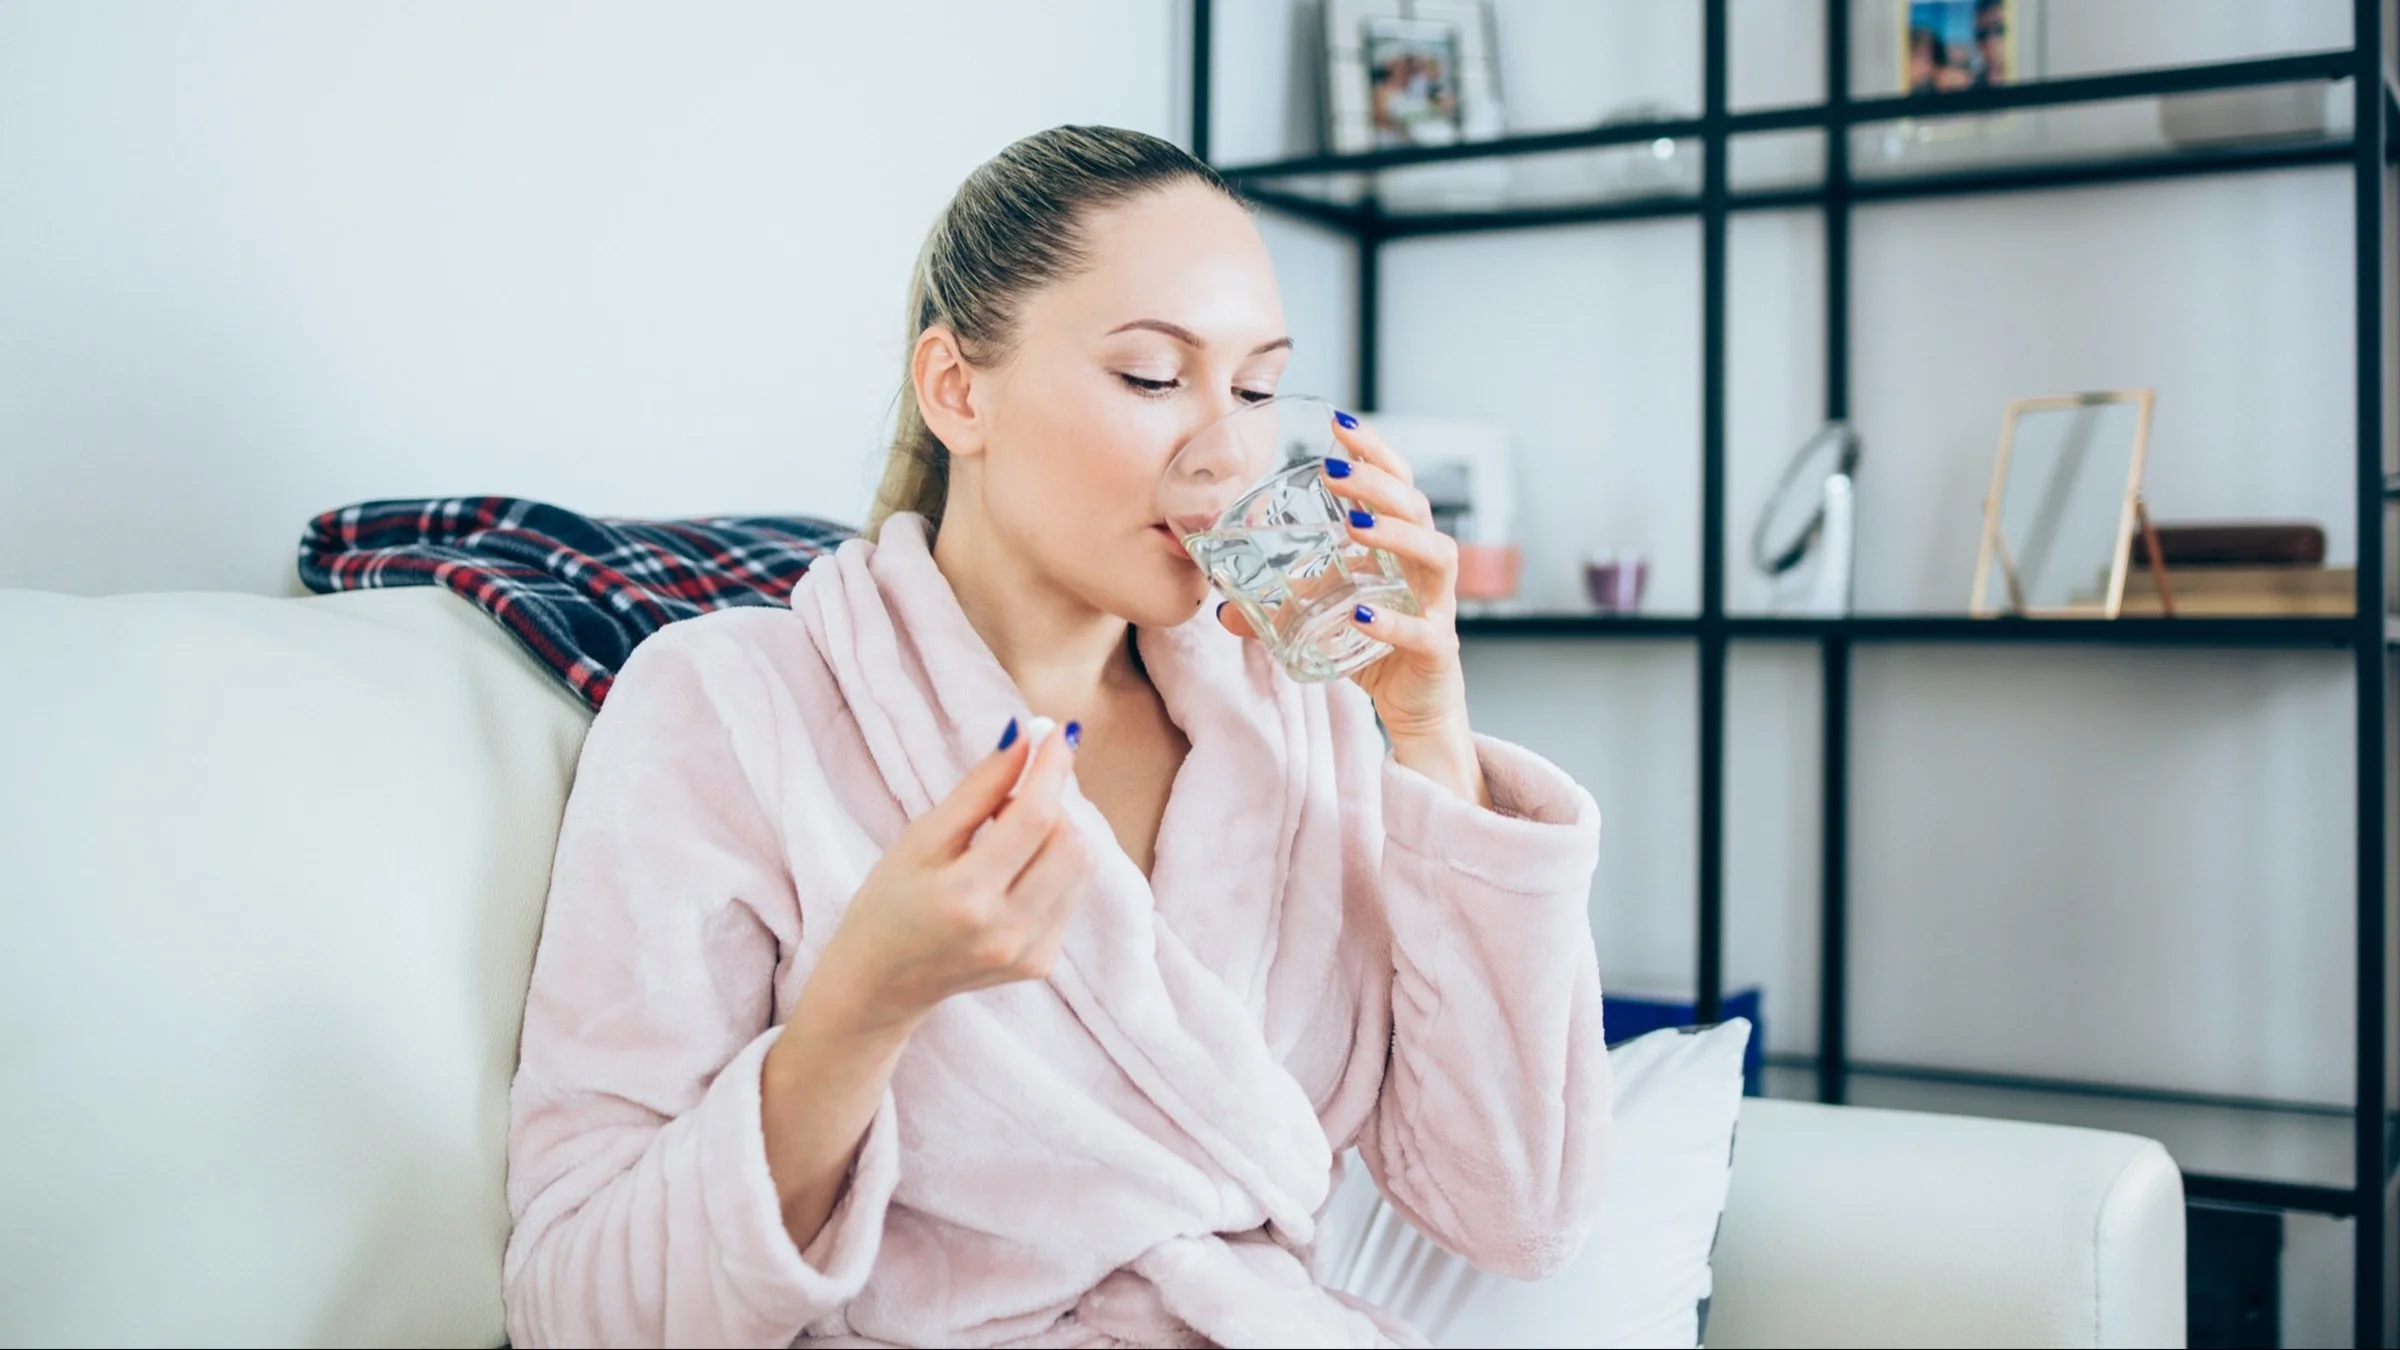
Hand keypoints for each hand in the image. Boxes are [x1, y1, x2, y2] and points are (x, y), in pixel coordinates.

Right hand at [808, 719, 1090, 1035]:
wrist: (882, 983)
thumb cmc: (889, 903)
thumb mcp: (920, 839)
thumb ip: (976, 790)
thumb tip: (1023, 739)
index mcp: (966, 896)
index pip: (1034, 818)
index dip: (1052, 768)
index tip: (1060, 732)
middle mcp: (1006, 930)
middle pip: (1070, 842)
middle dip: (1051, 804)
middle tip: (1011, 799)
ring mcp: (1029, 953)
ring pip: (1080, 866)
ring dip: (1056, 835)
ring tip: (1007, 839)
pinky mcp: (1042, 963)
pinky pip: (1071, 894)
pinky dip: (1052, 869)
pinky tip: (1012, 874)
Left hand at [1218, 411, 1488, 804]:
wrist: (1414, 712)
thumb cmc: (1375, 651)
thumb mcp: (1321, 621)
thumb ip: (1280, 607)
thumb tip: (1222, 604)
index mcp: (1400, 549)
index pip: (1397, 485)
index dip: (1374, 453)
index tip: (1339, 423)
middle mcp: (1424, 569)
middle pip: (1417, 507)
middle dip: (1378, 483)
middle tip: (1335, 471)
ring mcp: (1436, 606)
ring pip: (1436, 554)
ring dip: (1396, 534)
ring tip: (1356, 525)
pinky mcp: (1437, 650)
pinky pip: (1422, 630)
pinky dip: (1391, 621)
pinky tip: (1361, 612)